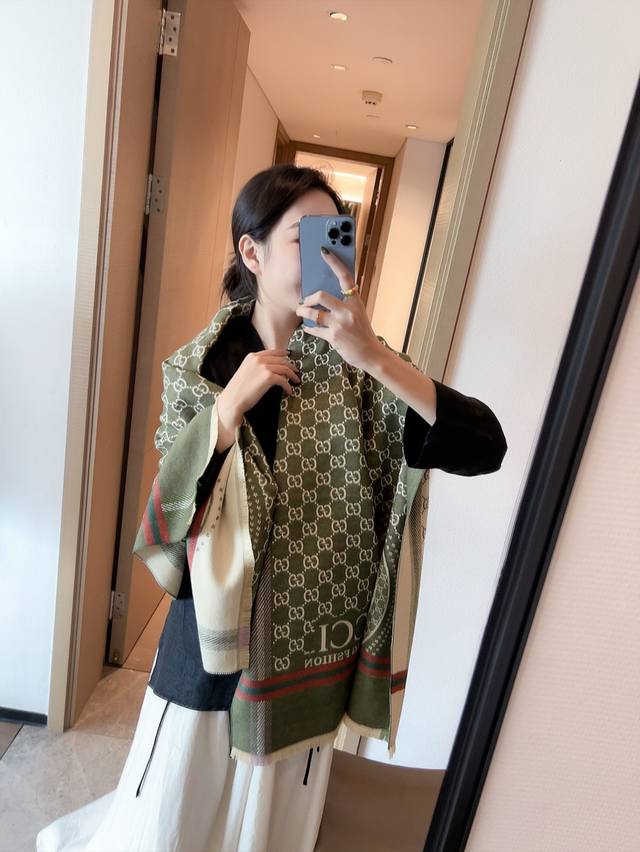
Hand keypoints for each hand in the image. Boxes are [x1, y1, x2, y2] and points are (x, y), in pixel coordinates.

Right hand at [218, 348, 300, 429]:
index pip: (272, 352)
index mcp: (252, 356)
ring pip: (285, 368)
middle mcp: (258, 359)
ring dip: (292, 376)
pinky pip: (283, 380)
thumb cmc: (238, 390)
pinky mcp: (268, 377)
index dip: (283, 354)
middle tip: (296, 372)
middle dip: (291, 366)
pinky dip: (288, 386)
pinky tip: (289, 391)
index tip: (289, 356)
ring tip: (296, 381)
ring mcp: (264, 367)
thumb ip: (256, 367)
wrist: (232, 399)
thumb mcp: (246, 372)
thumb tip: (271, 369)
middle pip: (281, 360)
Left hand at [295, 248, 382, 369]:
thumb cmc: (363, 332)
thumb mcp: (358, 313)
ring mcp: (340, 324)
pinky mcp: (334, 337)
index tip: (323, 251)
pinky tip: (308, 327)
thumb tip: (327, 294)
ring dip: (303, 312)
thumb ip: (346, 303)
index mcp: (355, 301)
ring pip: (314, 314)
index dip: (334, 262)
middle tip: (304, 301)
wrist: (371, 354)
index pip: (345, 277)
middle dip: (309, 298)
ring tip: (301, 311)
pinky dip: (309, 328)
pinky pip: (314, 329)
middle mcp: (347, 311)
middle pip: (321, 295)